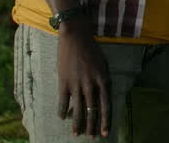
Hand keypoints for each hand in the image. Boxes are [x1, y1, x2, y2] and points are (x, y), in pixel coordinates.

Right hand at [56, 18, 110, 136]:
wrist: (75, 36)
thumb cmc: (91, 48)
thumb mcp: (102, 64)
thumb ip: (102, 80)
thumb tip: (101, 95)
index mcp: (103, 79)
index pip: (106, 105)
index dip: (105, 121)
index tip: (105, 133)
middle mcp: (91, 84)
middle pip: (92, 110)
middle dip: (91, 126)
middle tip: (90, 137)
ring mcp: (77, 84)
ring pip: (78, 109)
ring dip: (77, 123)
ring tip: (76, 133)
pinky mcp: (64, 81)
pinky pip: (63, 101)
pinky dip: (63, 111)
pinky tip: (63, 117)